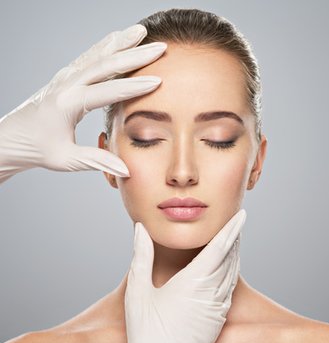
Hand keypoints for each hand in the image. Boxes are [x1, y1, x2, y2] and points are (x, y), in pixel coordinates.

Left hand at [0, 24, 166, 183]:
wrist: (13, 138)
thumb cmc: (39, 149)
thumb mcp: (67, 160)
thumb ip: (98, 162)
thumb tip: (126, 170)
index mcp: (68, 104)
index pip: (107, 91)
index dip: (134, 87)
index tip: (158, 81)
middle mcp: (67, 84)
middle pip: (105, 64)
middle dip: (134, 55)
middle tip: (159, 47)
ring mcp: (66, 78)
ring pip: (97, 55)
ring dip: (121, 42)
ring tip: (142, 31)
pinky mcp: (67, 77)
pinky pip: (90, 57)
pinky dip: (106, 46)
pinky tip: (118, 39)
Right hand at [125, 209, 246, 342]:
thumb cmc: (146, 332)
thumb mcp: (137, 290)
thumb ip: (141, 256)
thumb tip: (141, 230)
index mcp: (193, 282)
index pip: (219, 247)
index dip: (232, 229)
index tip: (242, 215)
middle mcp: (210, 293)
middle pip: (230, 258)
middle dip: (235, 237)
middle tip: (236, 222)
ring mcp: (217, 308)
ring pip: (232, 273)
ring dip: (235, 253)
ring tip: (234, 239)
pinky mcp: (219, 320)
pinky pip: (230, 288)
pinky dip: (232, 272)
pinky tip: (228, 268)